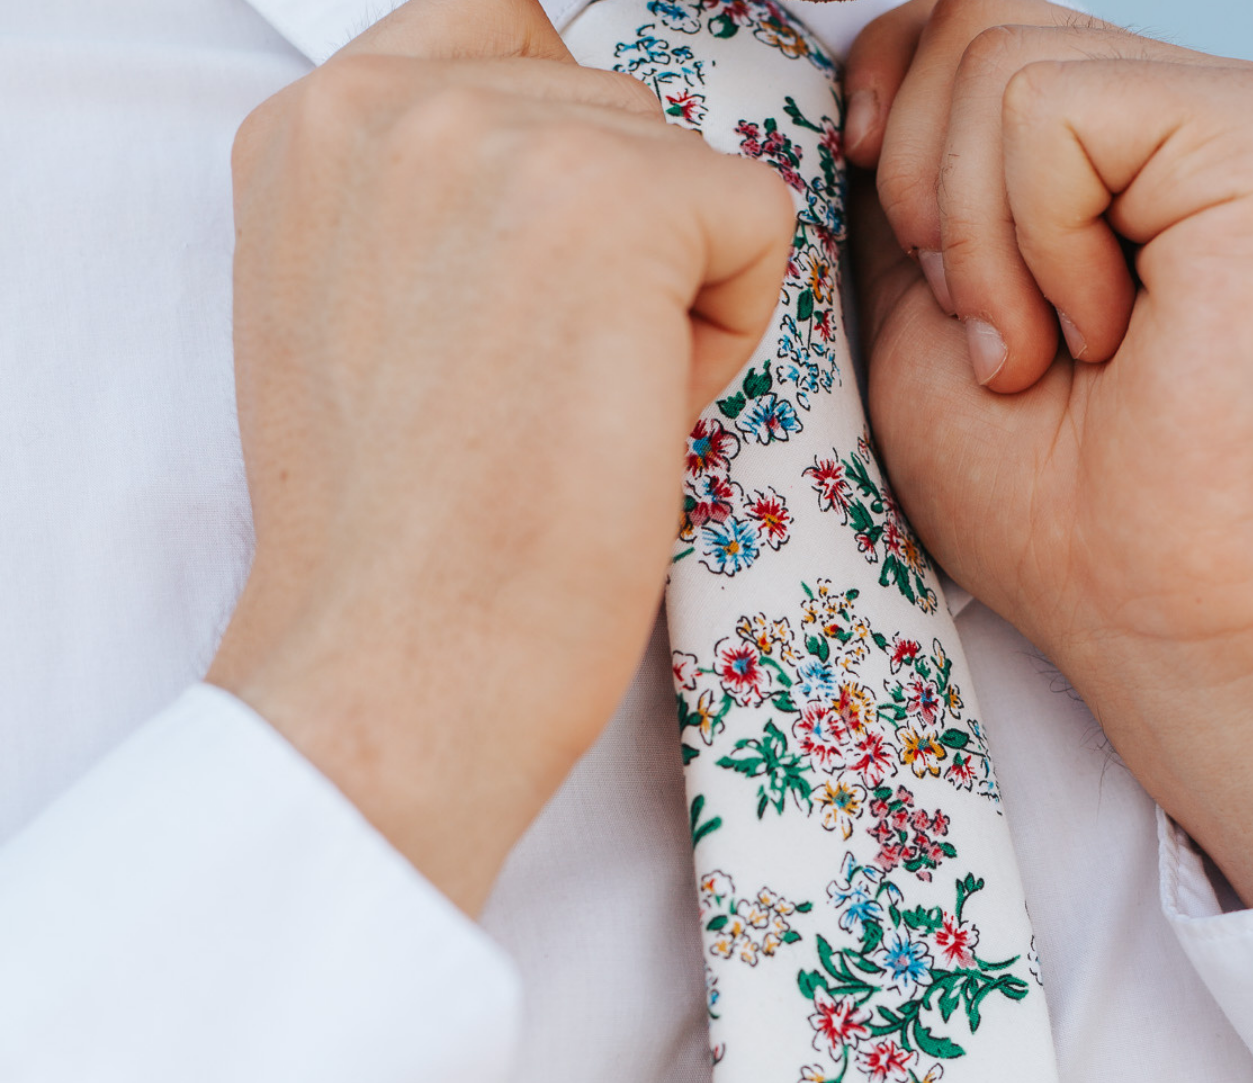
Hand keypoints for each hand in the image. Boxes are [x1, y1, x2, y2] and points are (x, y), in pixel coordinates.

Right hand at [209, 0, 793, 911]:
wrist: (398, 663)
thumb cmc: (399, 548)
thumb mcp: (356, 325)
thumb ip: (424, 212)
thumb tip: (556, 191)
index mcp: (310, 128)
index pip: (500, 44)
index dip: (561, 185)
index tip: (529, 315)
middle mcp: (386, 97)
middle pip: (609, 116)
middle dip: (614, 257)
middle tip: (534, 399)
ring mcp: (500, 134)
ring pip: (682, 172)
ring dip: (665, 298)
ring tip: (569, 416)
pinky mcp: (618, 200)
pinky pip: (755, 221)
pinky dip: (728, 334)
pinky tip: (635, 418)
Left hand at [845, 0, 1252, 925]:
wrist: (1167, 613)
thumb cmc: (1052, 510)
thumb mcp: (923, 325)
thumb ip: (906, 190)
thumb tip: (857, 82)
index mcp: (1090, 157)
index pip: (953, 26)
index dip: (883, 103)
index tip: (901, 245)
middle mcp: (1159, 114)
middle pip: (964, 21)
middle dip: (924, 194)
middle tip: (999, 343)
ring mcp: (1216, 112)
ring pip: (996, 57)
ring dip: (980, 245)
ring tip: (1052, 354)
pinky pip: (1054, 109)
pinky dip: (1038, 243)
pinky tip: (1104, 335)